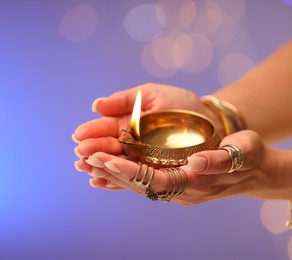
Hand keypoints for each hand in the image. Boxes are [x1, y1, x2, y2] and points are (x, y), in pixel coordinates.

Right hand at [73, 83, 218, 171]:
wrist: (209, 119)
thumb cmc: (180, 103)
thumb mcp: (153, 95)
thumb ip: (125, 100)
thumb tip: (96, 105)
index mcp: (129, 123)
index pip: (107, 129)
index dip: (93, 132)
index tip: (79, 135)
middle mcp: (132, 143)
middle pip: (109, 149)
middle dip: (93, 152)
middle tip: (80, 155)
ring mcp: (143, 159)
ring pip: (118, 165)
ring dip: (101, 168)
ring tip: (86, 169)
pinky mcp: (155, 172)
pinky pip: (135, 178)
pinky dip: (118, 180)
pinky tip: (102, 183)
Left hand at [79, 130, 277, 204]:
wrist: (258, 171)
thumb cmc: (252, 155)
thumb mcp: (244, 149)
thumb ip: (221, 159)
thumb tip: (194, 162)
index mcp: (198, 182)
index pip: (157, 180)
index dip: (130, 171)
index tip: (106, 158)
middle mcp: (186, 192)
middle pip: (143, 185)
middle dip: (114, 172)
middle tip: (85, 158)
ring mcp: (182, 191)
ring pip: (143, 186)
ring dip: (116, 176)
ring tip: (90, 163)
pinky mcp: (180, 186)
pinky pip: (149, 184)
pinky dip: (128, 178)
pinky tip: (110, 174)